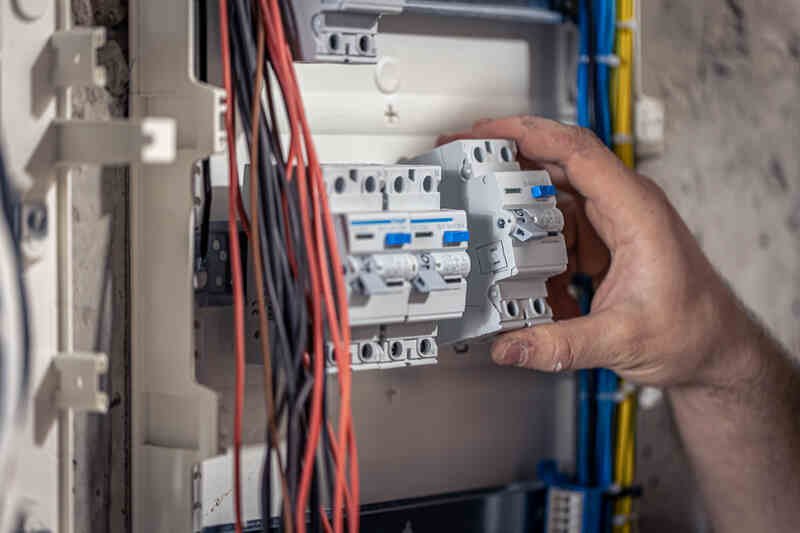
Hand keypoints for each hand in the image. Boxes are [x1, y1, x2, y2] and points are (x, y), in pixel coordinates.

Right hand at [443, 116, 757, 387]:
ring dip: (517, 209)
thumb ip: (559, 345)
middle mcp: (623, 207)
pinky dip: (534, 246)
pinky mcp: (602, 243)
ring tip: (482, 220)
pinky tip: (522, 271)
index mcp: (635, 211)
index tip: (485, 132)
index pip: (575, 151)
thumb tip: (509, 346)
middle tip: (464, 157)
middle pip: (556, 164)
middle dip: (507, 158)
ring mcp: (611, 223)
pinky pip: (557, 231)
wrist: (717, 350)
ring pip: (552, 199)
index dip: (526, 134)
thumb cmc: (693, 332)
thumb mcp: (621, 340)